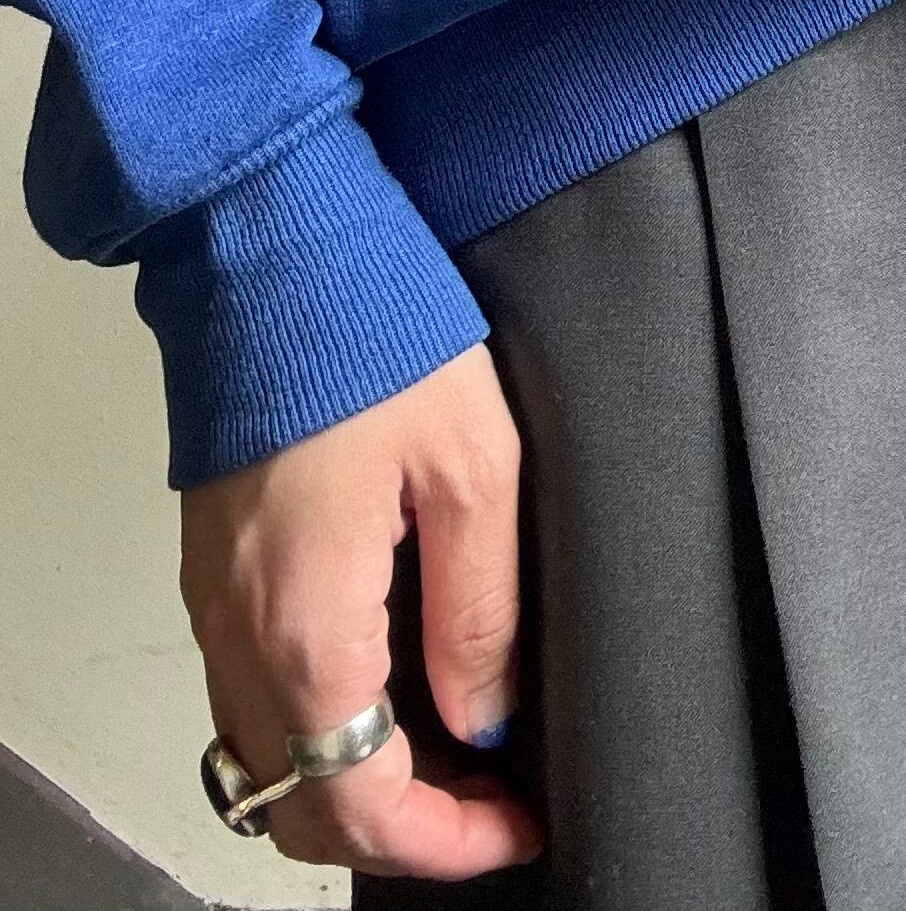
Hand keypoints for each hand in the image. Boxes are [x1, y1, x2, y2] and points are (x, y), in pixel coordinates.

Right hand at [179, 344, 540, 878]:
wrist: (270, 240)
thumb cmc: (370, 327)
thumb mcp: (473, 462)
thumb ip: (478, 604)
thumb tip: (487, 712)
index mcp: (306, 620)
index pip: (359, 799)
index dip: (446, 840)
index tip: (515, 825)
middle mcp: (240, 628)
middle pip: (299, 804)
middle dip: (399, 830)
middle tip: (489, 807)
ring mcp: (214, 599)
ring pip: (267, 757)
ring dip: (352, 783)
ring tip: (453, 752)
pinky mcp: (214, 563)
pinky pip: (250, 691)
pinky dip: (315, 725)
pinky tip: (389, 686)